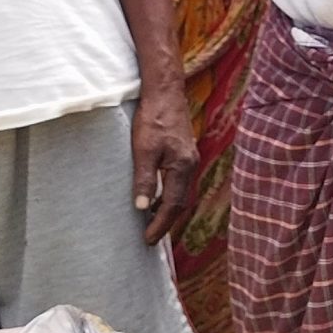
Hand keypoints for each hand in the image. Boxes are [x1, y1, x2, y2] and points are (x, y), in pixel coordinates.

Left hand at [131, 84, 198, 245]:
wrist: (165, 93)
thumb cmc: (153, 118)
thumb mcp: (144, 150)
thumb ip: (144, 179)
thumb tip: (142, 207)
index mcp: (182, 167)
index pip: (172, 205)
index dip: (160, 224)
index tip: (148, 239)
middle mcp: (190, 165)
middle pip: (180, 202)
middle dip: (166, 221)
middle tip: (149, 237)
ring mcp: (189, 159)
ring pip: (180, 192)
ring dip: (167, 209)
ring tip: (151, 222)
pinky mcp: (184, 153)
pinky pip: (178, 182)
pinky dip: (168, 195)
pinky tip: (156, 196)